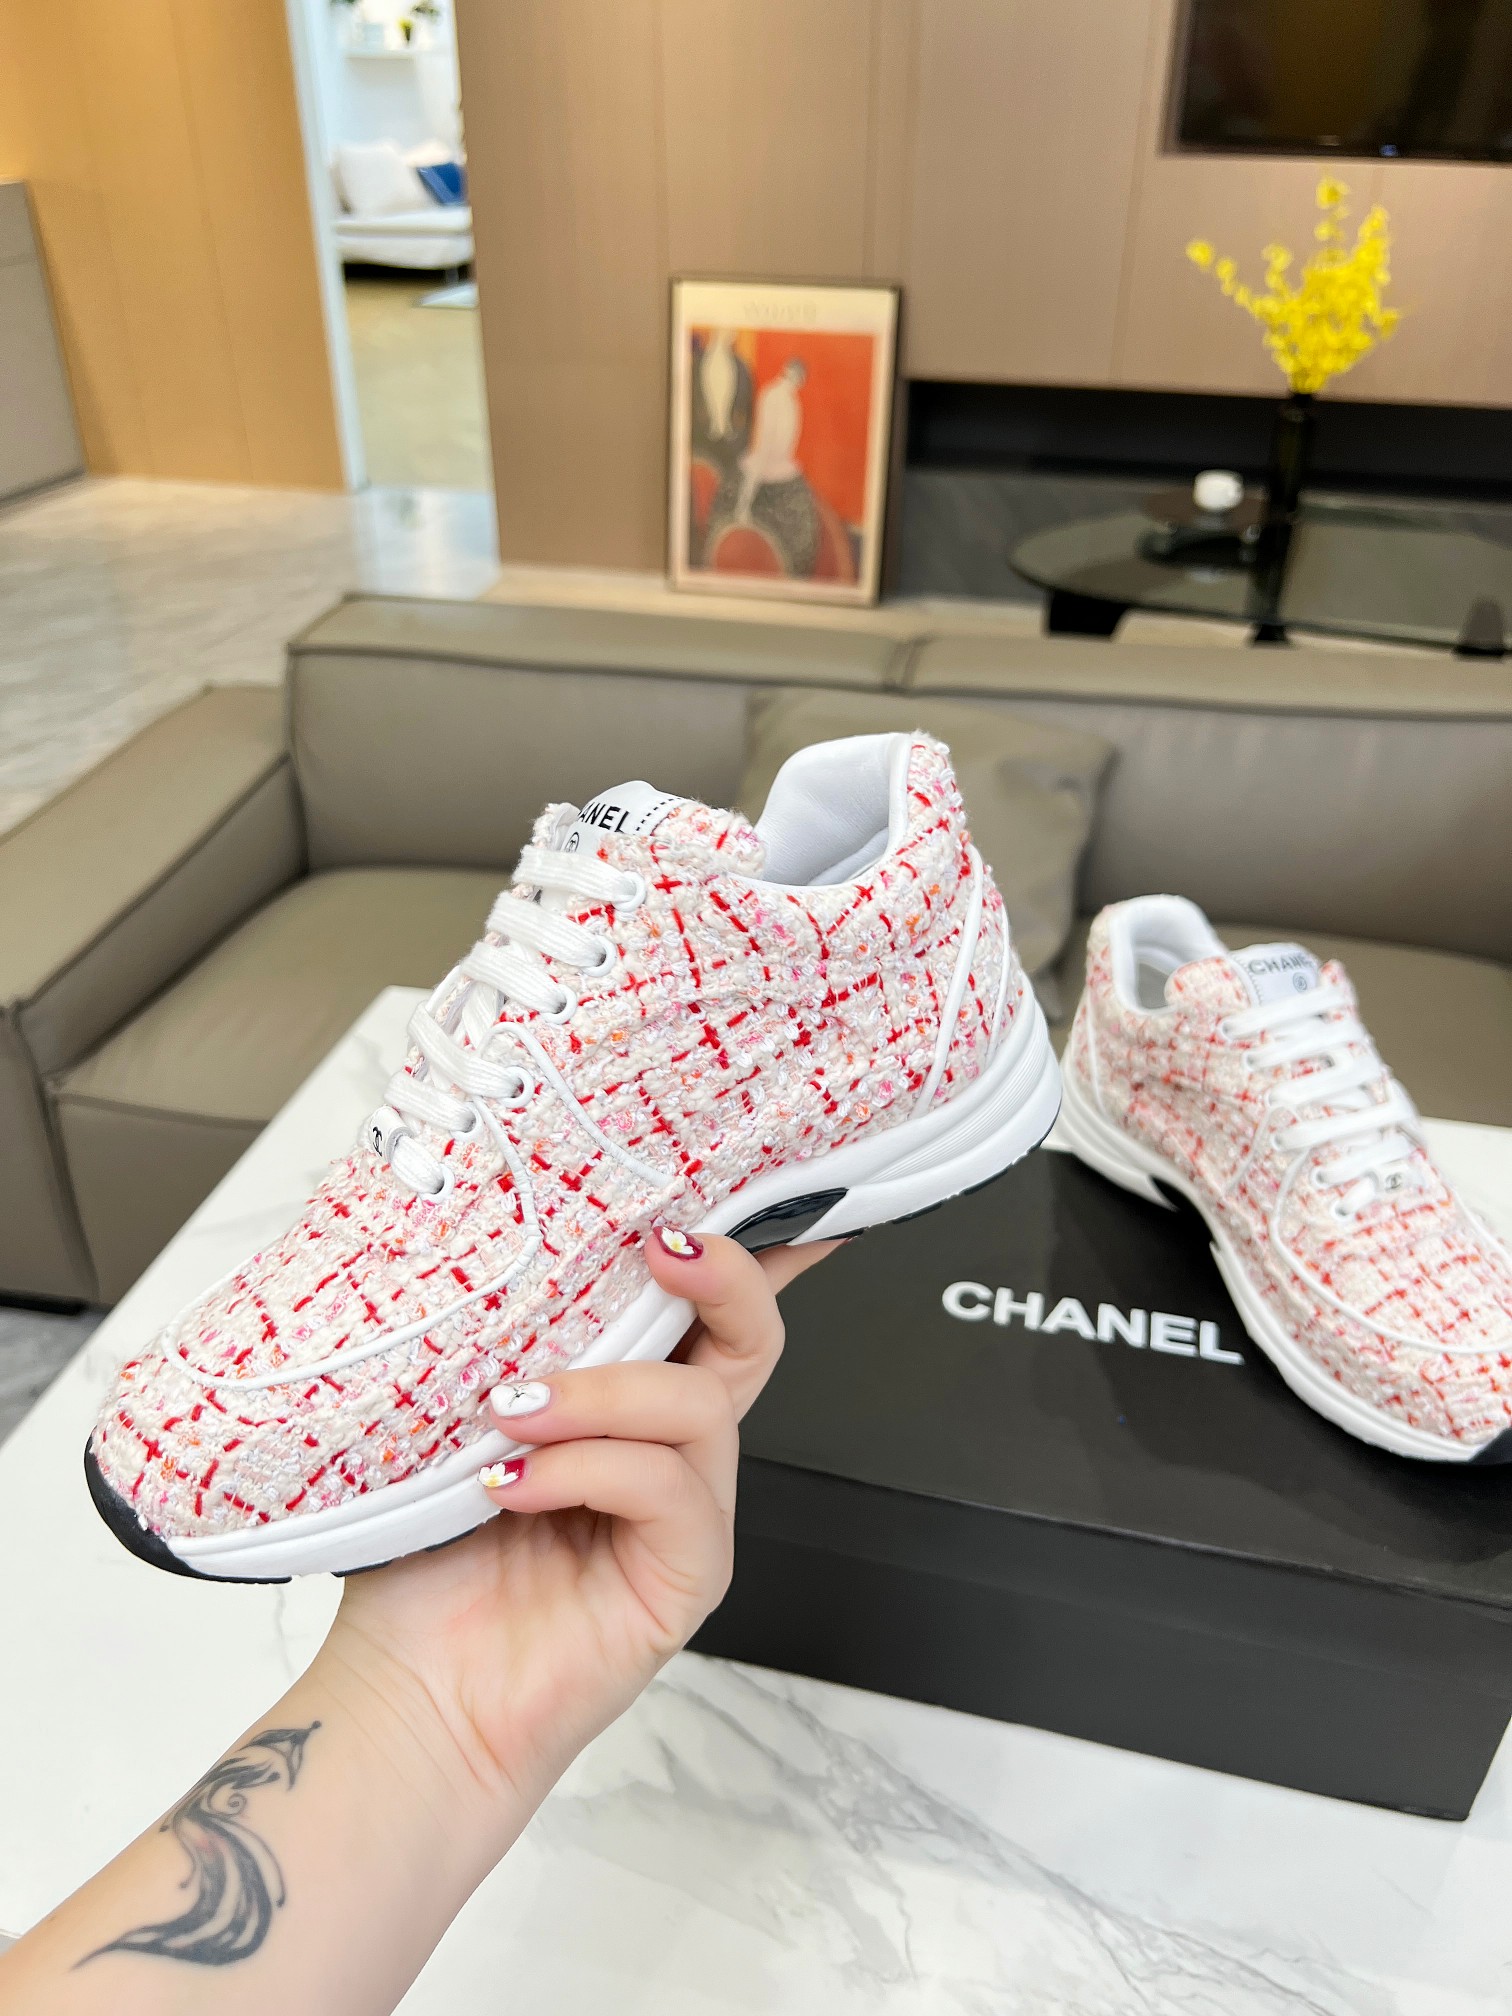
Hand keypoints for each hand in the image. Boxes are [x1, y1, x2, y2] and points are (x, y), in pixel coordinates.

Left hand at [323, 1233, 837, 1829]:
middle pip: (752, 1340)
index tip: (764, 1173)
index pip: (707, 1311)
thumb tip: (486, 1238)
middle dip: (722, 1276)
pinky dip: (586, 1469)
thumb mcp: (458, 1423)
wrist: (412, 1699)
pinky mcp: (686, 1576)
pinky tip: (512, 1482)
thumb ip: (501, 1345)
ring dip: (602, 1391)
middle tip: (659, 1247)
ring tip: (509, 1409)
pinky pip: (666, 1488)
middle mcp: (672, 1453)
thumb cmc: (429, 1566)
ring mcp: (688, 1515)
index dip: (752, 1245)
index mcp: (628, 1405)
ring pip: (699, 1408)